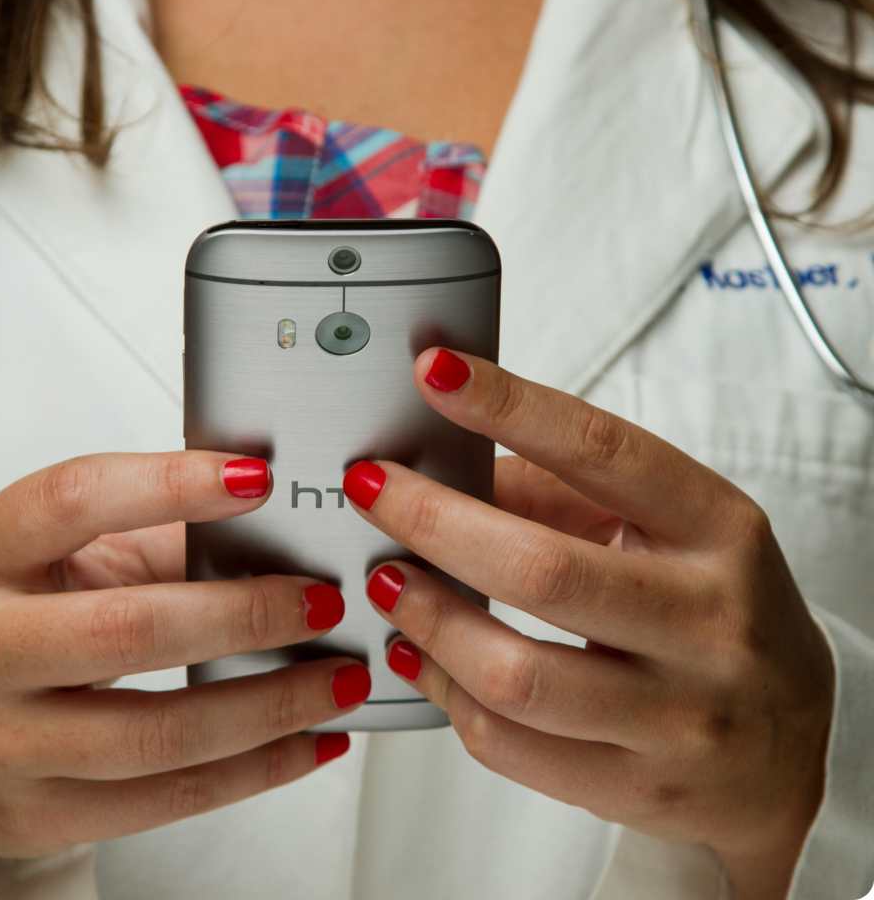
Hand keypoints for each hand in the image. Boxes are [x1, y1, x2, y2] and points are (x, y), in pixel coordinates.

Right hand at [0, 451, 367, 896]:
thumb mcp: (67, 554)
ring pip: (157, 732)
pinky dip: (255, 769)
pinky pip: (165, 799)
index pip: (74, 500)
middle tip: (323, 600)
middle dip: (246, 614)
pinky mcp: (35, 812)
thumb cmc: (21, 614)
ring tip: (339, 678)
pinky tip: (309, 741)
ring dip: (271, 704)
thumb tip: (279, 537)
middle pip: (130, 629)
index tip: (257, 479)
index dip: (170, 485)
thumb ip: (161, 537)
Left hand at [343, 349, 833, 899]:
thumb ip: (557, 492)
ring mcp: (679, 717)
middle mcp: (710, 622)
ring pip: (515, 674)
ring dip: (426, 617)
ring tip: (385, 579)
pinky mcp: (638, 787)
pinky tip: (417, 653)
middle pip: (541, 570)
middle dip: (432, 521)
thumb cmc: (712, 607)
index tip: (435, 372)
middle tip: (371, 489)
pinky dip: (443, 690)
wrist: (787, 744)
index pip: (603, 452)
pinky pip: (509, 745)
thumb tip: (440, 470)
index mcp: (718, 529)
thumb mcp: (667, 528)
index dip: (510, 407)